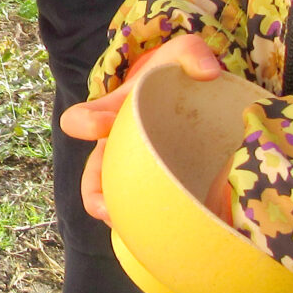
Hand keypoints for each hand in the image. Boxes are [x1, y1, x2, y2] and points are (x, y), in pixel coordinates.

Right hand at [70, 35, 232, 223]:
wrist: (187, 92)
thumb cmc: (175, 74)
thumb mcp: (180, 54)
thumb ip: (190, 53)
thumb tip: (207, 72)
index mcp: (114, 113)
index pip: (85, 118)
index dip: (89, 122)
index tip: (98, 126)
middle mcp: (118, 147)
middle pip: (94, 176)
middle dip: (96, 193)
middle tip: (106, 209)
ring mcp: (136, 169)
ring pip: (116, 198)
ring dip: (119, 216)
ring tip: (129, 232)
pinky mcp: (159, 186)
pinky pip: (146, 209)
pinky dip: (150, 225)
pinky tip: (166, 240)